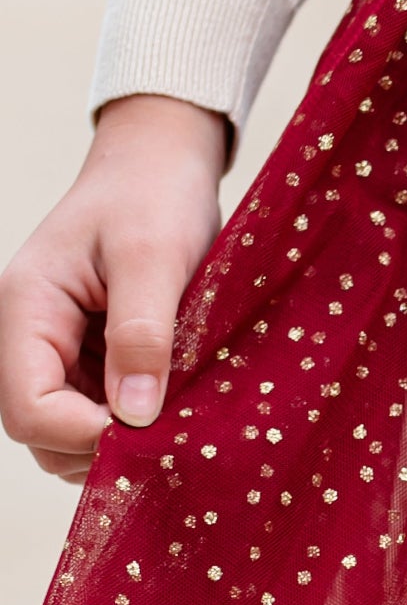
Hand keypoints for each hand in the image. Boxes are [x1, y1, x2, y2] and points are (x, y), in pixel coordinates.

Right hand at [0, 95, 226, 485]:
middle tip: (171, 435)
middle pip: (43, 430)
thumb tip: (135, 414)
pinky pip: (105, 402)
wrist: (163, 160)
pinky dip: (139, 413)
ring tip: (181, 417)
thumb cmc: (154, 194)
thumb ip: (142, 332)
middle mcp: (34, 337)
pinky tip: (181, 401)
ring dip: (122, 433)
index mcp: (26, 312)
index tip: (151, 431)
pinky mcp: (97, 349)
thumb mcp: (153, 256)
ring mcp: (64, 346)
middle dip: (100, 444)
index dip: (83, 434)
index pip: (28, 409)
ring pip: (74, 425)